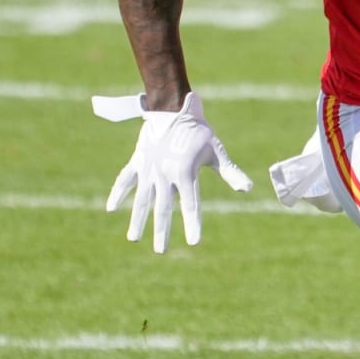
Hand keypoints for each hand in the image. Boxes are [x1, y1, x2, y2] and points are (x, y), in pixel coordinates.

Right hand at [93, 91, 252, 252]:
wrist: (172, 107)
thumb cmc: (199, 130)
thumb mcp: (216, 151)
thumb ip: (230, 172)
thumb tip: (248, 189)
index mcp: (185, 173)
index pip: (191, 205)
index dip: (193, 224)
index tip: (194, 242)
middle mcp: (165, 175)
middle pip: (162, 209)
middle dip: (162, 231)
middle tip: (161, 251)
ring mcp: (149, 169)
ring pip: (141, 199)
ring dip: (137, 220)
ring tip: (134, 239)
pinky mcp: (138, 161)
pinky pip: (125, 180)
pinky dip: (118, 193)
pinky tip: (111, 209)